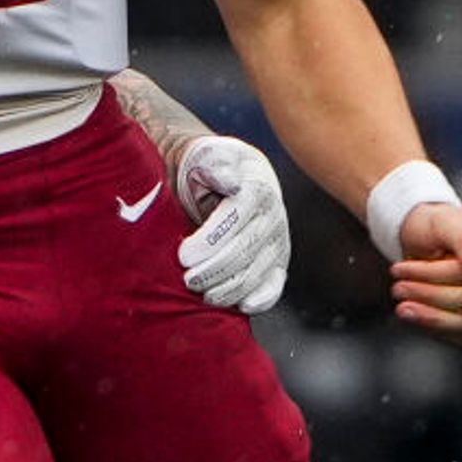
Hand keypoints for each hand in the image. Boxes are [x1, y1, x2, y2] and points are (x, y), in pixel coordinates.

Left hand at [170, 133, 287, 313]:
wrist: (223, 178)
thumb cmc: (206, 167)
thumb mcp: (206, 155)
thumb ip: (214, 163)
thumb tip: (227, 179)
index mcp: (255, 186)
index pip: (236, 216)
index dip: (210, 239)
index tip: (184, 255)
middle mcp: (272, 215)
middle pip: (246, 249)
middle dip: (215, 269)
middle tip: (188, 280)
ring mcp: (277, 241)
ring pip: (257, 271)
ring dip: (229, 288)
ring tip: (203, 295)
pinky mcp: (277, 264)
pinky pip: (275, 285)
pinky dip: (261, 299)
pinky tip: (243, 306)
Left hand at [391, 200, 461, 345]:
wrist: (427, 239)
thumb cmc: (437, 226)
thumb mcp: (444, 220)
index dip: (435, 274)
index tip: (400, 269)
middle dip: (428, 294)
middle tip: (397, 286)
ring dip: (430, 316)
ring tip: (401, 304)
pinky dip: (435, 327)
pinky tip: (415, 314)